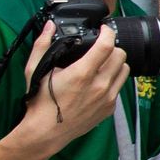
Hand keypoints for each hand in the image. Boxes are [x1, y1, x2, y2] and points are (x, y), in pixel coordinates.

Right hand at [17, 22, 130, 150]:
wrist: (45, 133)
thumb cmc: (39, 102)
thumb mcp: (35, 71)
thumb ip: (42, 45)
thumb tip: (48, 27)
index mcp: (82, 74)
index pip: (107, 45)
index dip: (107, 32)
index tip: (103, 29)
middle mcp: (99, 86)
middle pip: (120, 55)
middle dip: (111, 47)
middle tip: (100, 48)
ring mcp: (107, 98)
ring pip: (124, 70)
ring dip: (116, 63)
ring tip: (102, 63)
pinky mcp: (109, 109)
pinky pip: (119, 88)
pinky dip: (113, 81)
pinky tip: (100, 81)